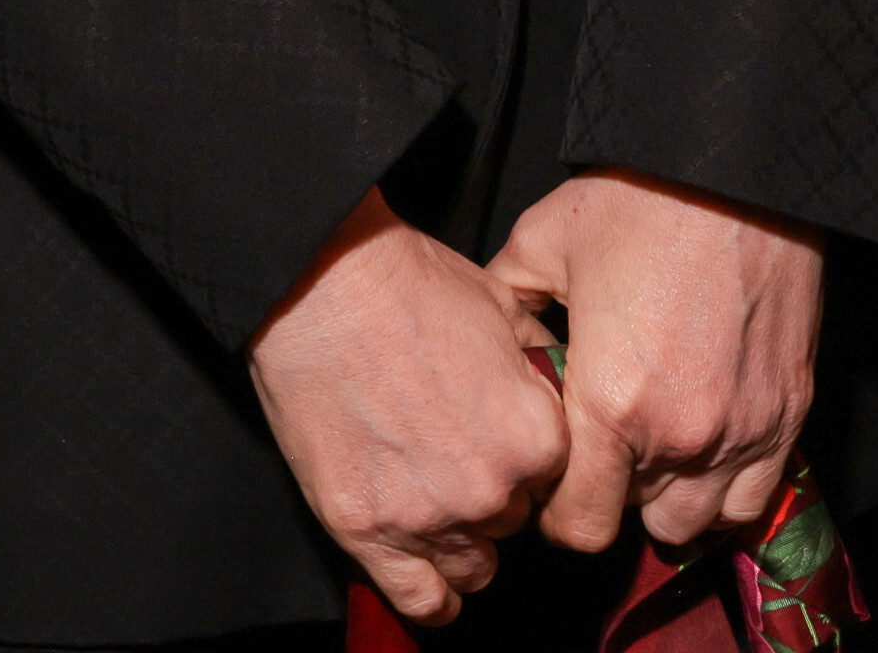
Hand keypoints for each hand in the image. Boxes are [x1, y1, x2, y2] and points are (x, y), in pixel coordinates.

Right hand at [249, 188, 567, 626]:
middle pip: (512, 522)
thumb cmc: (406, 280)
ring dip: (460, 536)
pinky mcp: (364, 529)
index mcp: (536, 438)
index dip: (527, 455)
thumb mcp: (501, 304)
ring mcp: (426, 516)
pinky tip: (426, 569)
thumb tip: (561, 390)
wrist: (316, 277)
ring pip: (473, 566)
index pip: (558, 482)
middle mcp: (490, 490)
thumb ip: (542, 363)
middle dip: (491, 491)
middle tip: (452, 446)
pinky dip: (432, 595)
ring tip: (430, 490)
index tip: (499, 435)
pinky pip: (422, 600)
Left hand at [484, 171, 821, 552]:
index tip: (551, 482)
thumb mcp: (542, 242)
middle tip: (597, 448)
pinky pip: (755, 497)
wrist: (733, 172)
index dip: (556, 513)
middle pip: (638, 521)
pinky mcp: (789, 416)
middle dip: (611, 492)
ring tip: (648, 448)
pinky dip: (725, 486)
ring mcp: (744, 433)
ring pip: (699, 520)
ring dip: (669, 496)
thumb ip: (509, 302)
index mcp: (612, 404)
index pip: (580, 524)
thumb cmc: (637, 202)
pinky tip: (702, 446)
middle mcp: (681, 436)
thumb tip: (493, 335)